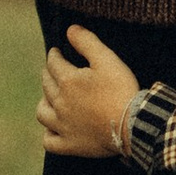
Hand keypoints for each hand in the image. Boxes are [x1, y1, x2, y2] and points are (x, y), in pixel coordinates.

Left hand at [39, 25, 143, 155]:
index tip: (57, 52)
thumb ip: (87, 42)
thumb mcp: (107, 59)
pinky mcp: (69, 145)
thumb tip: (70, 29)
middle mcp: (60, 103)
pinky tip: (53, 128)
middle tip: (55, 70)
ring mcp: (62, 126)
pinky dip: (48, 134)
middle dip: (49, 74)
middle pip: (46, 85)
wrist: (133, 124)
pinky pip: (49, 141)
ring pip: (42, 112)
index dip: (55, 55)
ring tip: (50, 97)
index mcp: (68, 81)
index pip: (53, 63)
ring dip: (44, 102)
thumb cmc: (121, 89)